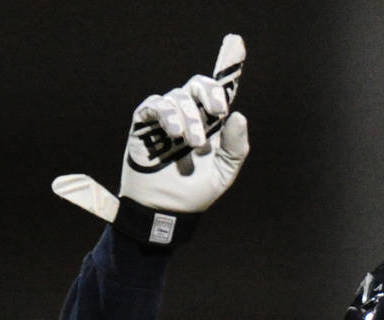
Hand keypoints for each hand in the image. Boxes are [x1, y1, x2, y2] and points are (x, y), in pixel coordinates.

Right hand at [119, 33, 248, 212]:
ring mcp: (167, 117)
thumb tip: (238, 116)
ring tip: (192, 144)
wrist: (166, 212)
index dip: (229, 63)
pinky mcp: (145, 122)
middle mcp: (190, 115)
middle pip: (199, 85)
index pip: (220, 90)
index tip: (237, 42)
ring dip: (189, 118)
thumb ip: (235, 148)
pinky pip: (156, 104)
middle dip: (210, 92)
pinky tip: (175, 133)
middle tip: (218, 112)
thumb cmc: (194, 193)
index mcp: (211, 124)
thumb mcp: (223, 174)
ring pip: (179, 96)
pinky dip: (167, 114)